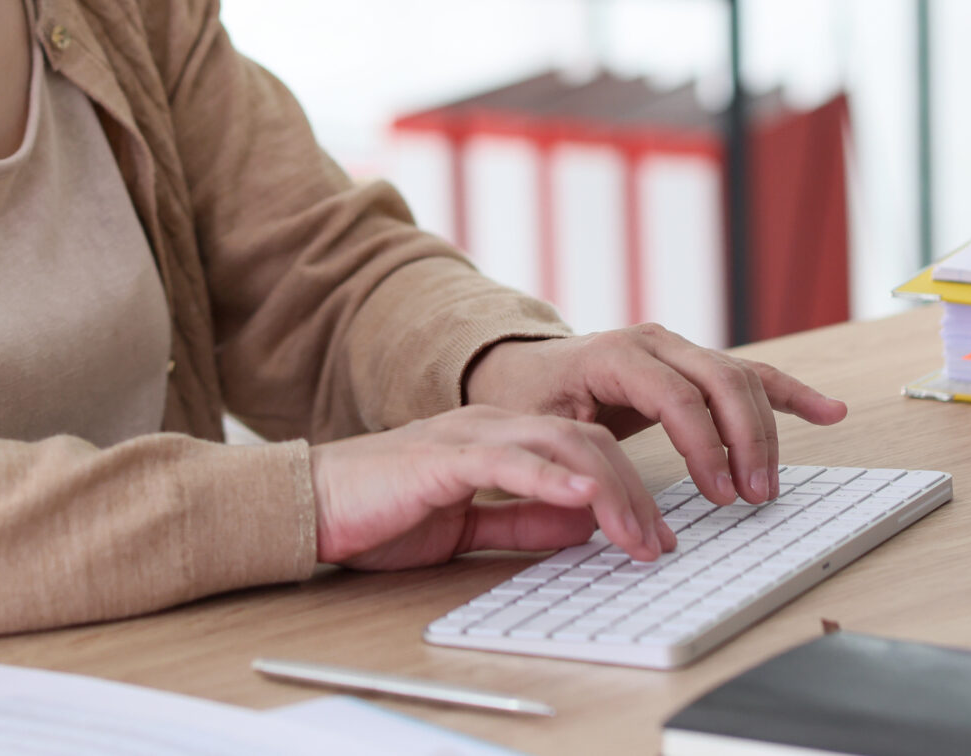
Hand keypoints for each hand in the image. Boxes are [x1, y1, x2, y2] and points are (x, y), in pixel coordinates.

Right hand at [308, 405, 672, 571]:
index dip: (629, 489)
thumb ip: (522, 522)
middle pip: (588, 441)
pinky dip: (549, 477)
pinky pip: (507, 460)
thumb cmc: (380, 514)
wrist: (312, 505)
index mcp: (501, 439)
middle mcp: (493, 427)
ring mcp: (469, 435)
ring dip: (608, 489)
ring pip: (561, 443)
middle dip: (633, 493)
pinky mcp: (442, 456)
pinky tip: (581, 496)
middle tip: (658, 542)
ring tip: (636, 533)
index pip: (586, 449)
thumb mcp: (468, 526)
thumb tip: (580, 529)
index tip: (655, 536)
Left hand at [463, 325, 848, 508]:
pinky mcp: (696, 365)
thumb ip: (575, 455)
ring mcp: (680, 349)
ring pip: (742, 380)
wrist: (524, 368)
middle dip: (745, 440)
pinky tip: (829, 412)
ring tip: (767, 485)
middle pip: (721, 381)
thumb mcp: (537, 427)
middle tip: (753, 496)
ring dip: (765, 431)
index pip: (676, 396)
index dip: (704, 445)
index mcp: (616, 353)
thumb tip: (609, 497)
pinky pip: (752, 377)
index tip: (718, 494)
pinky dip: (791, 395)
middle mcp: (655, 342)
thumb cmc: (529, 401)